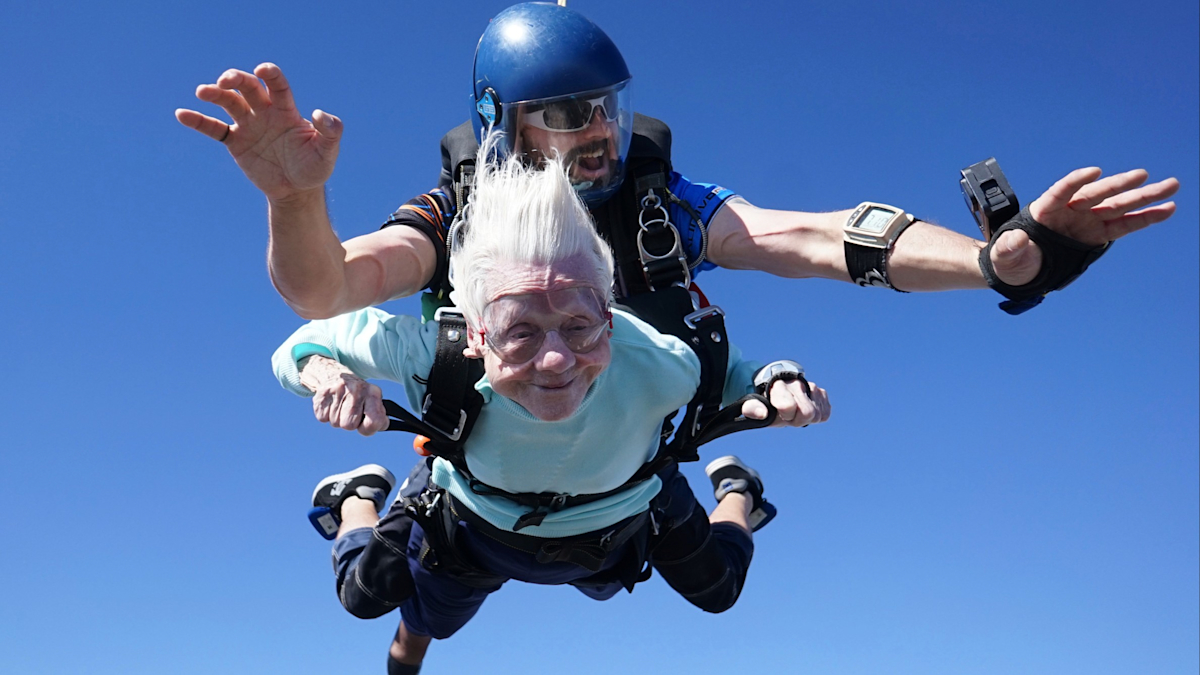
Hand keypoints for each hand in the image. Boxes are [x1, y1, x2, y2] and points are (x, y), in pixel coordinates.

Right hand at [174, 63, 342, 202]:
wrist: (297, 190)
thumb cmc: (314, 167)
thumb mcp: (327, 152)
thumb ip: (331, 132)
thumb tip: (320, 114)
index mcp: (286, 110)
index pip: (277, 85)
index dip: (270, 75)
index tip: (262, 70)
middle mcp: (264, 112)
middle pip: (247, 87)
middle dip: (236, 79)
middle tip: (225, 81)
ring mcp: (248, 125)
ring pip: (228, 103)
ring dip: (215, 94)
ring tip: (203, 92)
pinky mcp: (235, 142)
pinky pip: (214, 128)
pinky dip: (198, 121)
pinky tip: (182, 114)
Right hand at [299, 356, 388, 435]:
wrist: (335, 376)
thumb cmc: (358, 395)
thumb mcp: (373, 401)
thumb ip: (379, 417)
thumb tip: (381, 425)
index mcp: (373, 392)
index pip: (374, 421)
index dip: (368, 429)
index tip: (365, 425)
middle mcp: (356, 390)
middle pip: (349, 425)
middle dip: (350, 423)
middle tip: (351, 413)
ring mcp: (338, 390)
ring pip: (335, 423)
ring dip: (338, 419)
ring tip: (341, 406)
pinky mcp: (322, 395)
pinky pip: (323, 418)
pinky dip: (327, 415)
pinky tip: (332, 404)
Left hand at [741, 378, 830, 426]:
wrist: (777, 388)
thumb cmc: (765, 400)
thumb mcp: (753, 405)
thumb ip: (752, 409)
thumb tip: (762, 413)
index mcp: (779, 385)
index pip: (789, 405)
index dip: (786, 414)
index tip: (780, 412)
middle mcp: (797, 383)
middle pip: (808, 413)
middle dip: (798, 419)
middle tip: (788, 415)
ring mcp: (812, 387)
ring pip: (818, 414)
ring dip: (807, 418)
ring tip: (796, 412)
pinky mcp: (822, 393)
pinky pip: (825, 413)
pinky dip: (817, 415)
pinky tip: (805, 409)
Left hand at [990, 168, 1178, 285]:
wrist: (1020, 268)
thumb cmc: (1010, 257)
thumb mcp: (1005, 254)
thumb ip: (1010, 246)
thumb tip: (1017, 240)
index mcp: (1045, 209)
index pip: (1061, 191)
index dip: (1076, 181)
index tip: (1093, 172)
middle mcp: (1070, 210)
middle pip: (1097, 194)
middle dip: (1119, 185)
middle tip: (1142, 174)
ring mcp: (1086, 220)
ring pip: (1118, 205)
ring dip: (1144, 196)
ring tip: (1171, 186)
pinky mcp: (1098, 234)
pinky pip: (1124, 225)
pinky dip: (1145, 218)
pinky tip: (1166, 209)